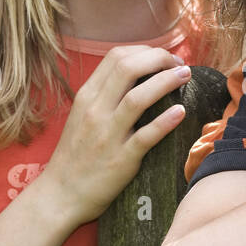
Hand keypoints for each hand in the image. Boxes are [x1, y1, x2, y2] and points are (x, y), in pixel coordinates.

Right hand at [37, 45, 192, 226]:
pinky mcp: (120, 159)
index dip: (145, 51)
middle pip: (128, 68)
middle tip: (179, 64)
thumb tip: (138, 75)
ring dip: (166, 81)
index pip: (116, 57)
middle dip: (159, 59)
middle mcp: (95, 110)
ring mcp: (107, 134)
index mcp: (87, 96)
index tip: (163, 57)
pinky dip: (165, 121)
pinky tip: (181, 111)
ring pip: (138, 98)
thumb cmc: (76, 154)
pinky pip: (145, 136)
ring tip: (185, 76)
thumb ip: (105, 95)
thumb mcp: (83, 115)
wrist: (60, 194)